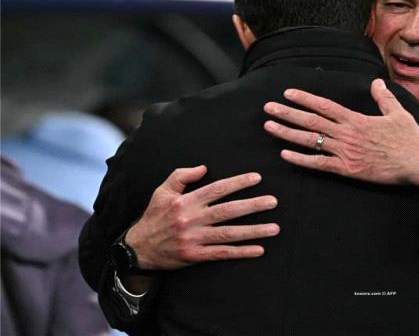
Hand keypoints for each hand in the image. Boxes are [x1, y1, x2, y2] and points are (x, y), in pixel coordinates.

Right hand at [126, 166, 279, 270]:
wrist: (138, 248)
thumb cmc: (154, 216)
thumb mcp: (162, 191)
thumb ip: (181, 176)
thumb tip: (204, 167)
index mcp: (185, 202)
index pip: (216, 189)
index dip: (238, 183)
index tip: (257, 178)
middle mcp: (191, 219)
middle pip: (227, 211)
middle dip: (253, 206)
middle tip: (273, 201)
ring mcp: (194, 239)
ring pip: (229, 234)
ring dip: (254, 231)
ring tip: (275, 228)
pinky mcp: (195, 256)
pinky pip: (222, 254)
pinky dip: (241, 252)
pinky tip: (259, 249)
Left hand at [263, 79, 418, 196]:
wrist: (418, 162)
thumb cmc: (409, 138)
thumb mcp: (397, 113)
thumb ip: (383, 98)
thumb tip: (377, 83)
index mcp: (357, 119)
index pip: (324, 106)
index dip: (304, 99)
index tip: (287, 94)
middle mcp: (347, 133)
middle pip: (311, 121)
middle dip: (287, 114)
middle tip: (268, 108)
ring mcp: (346, 152)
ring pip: (311, 141)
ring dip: (287, 133)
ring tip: (269, 127)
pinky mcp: (348, 170)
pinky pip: (319, 164)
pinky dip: (301, 159)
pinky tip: (285, 154)